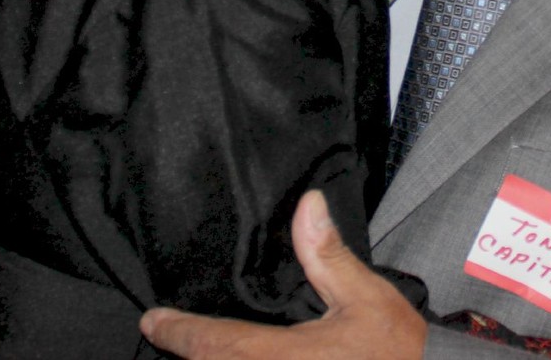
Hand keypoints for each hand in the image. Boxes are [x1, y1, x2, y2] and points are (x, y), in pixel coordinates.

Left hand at [139, 190, 426, 359]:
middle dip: (190, 353)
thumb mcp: (365, 295)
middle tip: (165, 331)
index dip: (180, 333)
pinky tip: (236, 358)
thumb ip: (328, 255)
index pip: (216, 345)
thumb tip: (307, 205)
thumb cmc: (397, 348)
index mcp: (283, 358)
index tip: (153, 320)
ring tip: (195, 347)